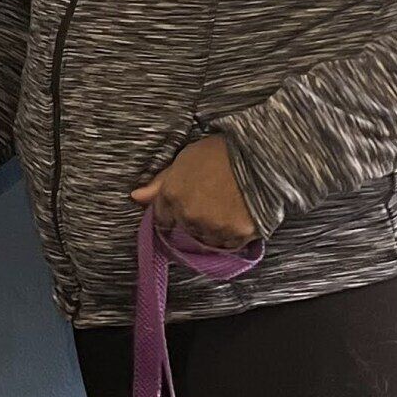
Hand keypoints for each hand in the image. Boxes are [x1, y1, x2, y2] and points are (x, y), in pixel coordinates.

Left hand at [132, 135, 258, 249]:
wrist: (259, 154)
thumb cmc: (221, 151)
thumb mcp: (185, 159)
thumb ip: (161, 182)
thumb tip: (136, 197)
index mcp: (172, 196)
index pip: (162, 220)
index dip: (174, 215)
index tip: (186, 208)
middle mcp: (188, 215)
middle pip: (185, 231)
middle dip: (194, 221)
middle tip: (213, 202)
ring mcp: (212, 227)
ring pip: (207, 240)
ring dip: (214, 231)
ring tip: (229, 208)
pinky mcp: (236, 235)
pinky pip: (230, 244)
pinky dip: (234, 235)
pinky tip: (241, 215)